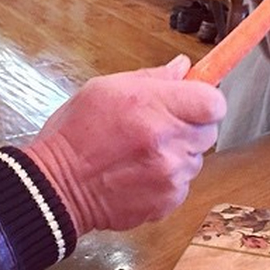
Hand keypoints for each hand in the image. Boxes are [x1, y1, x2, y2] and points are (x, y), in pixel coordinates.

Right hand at [26, 55, 225, 234]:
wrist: (55, 187)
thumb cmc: (75, 134)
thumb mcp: (105, 88)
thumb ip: (151, 77)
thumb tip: (183, 67)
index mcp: (152, 106)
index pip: (214, 102)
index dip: (206, 100)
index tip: (194, 100)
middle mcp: (167, 141)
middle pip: (209, 130)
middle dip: (191, 125)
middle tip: (161, 125)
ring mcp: (170, 175)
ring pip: (196, 158)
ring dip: (179, 153)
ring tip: (143, 152)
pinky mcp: (168, 201)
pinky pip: (183, 183)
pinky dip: (168, 178)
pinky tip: (139, 172)